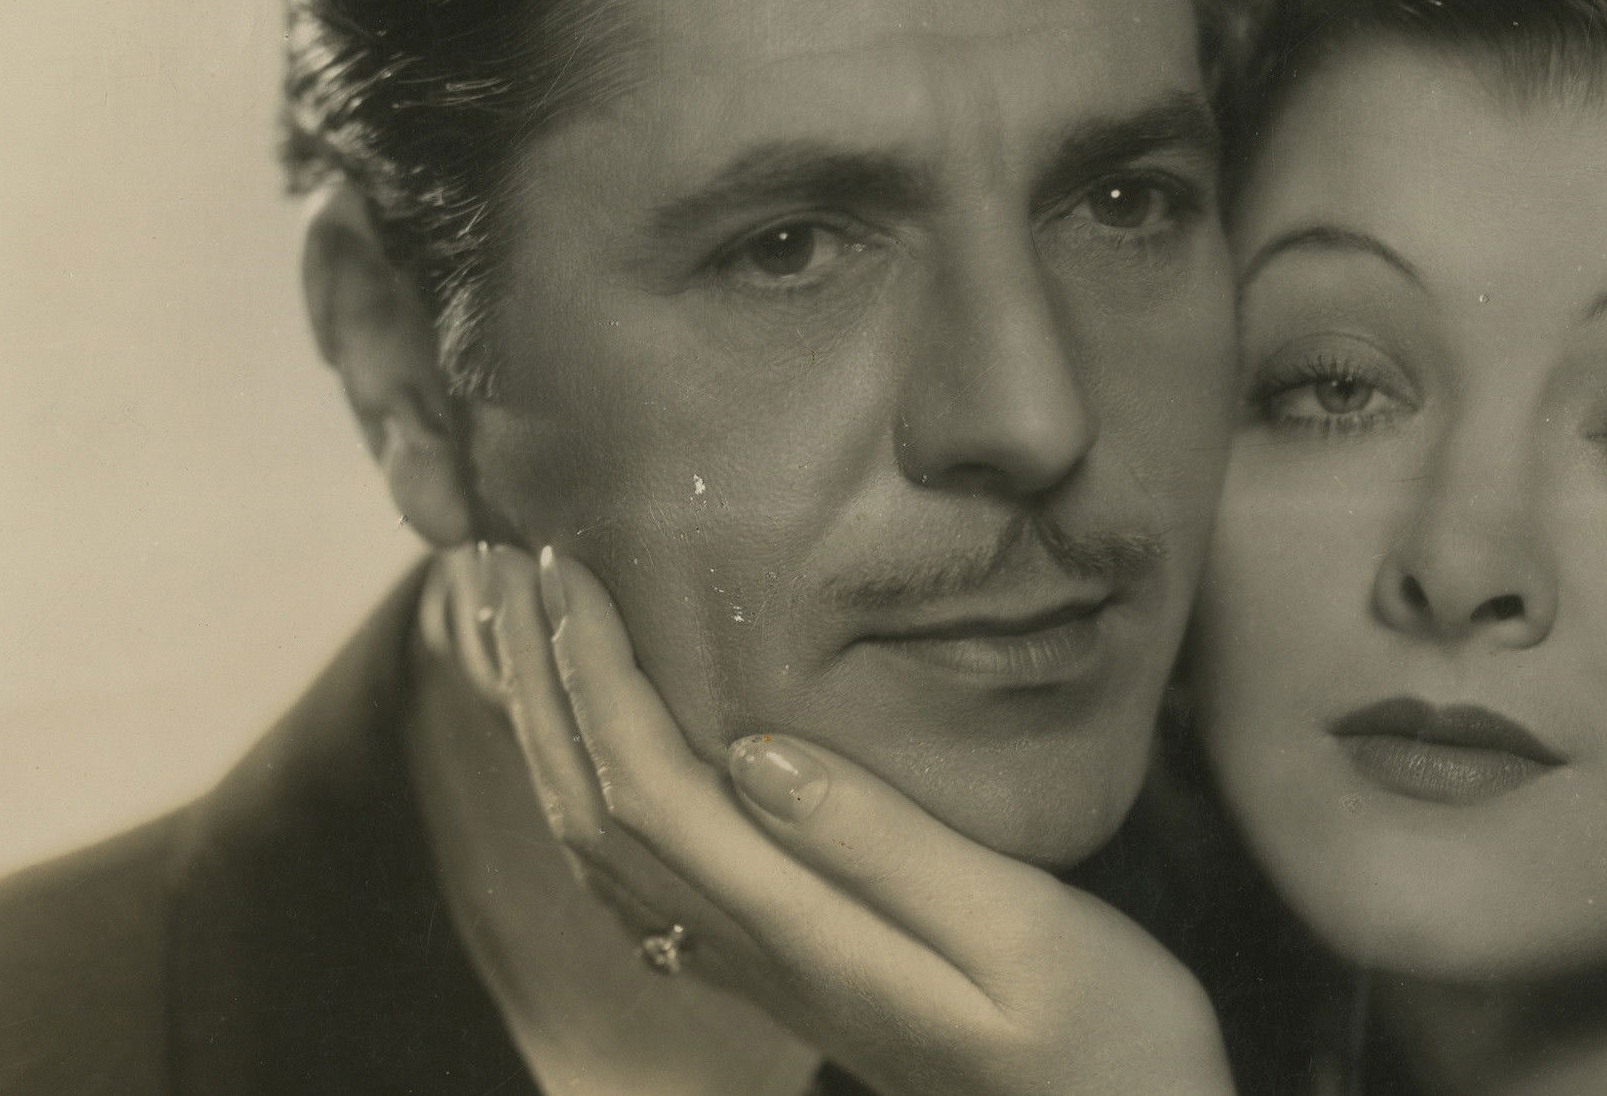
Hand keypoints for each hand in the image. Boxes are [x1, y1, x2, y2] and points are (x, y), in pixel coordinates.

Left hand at [425, 542, 1236, 1095]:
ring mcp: (774, 980)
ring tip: (516, 640)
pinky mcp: (802, 982)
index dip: (589, 673)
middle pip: (597, 818)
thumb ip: (888, 847)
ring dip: (549, 739)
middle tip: (492, 565)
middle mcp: (766, 960)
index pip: (648, 789)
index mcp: (809, 934)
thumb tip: (752, 750)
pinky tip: (599, 768)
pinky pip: (650, 889)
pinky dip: (596, 805)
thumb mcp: (1028, 935)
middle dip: (538, 686)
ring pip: (608, 857)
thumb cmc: (1114, 1045)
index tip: (559, 561)